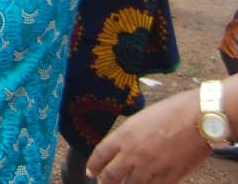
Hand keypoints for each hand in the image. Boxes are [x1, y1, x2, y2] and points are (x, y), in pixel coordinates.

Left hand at [86, 88, 207, 182]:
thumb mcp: (141, 118)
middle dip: (105, 182)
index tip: (91, 172)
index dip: (93, 166)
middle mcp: (133, 153)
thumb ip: (130, 135)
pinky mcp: (168, 177)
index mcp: (124, 135)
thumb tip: (124, 147)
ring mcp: (150, 167)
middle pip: (110, 175)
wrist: (198, 119)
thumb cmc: (172, 112)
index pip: (100, 154)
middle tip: (104, 183)